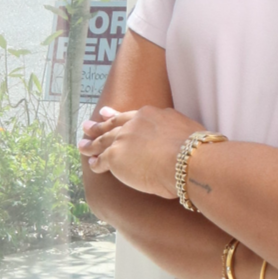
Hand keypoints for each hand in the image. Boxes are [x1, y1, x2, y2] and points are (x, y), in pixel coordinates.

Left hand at [79, 103, 202, 198]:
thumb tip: (180, 136)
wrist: (188, 159)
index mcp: (150, 115)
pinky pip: (102, 161)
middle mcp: (133, 124)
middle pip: (111, 125)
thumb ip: (176, 130)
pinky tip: (92, 165)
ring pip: (102, 142)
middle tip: (87, 126)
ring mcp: (122, 139)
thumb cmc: (195, 149)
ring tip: (82, 145)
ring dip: (91, 144)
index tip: (107, 113)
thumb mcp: (187, 129)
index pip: (129, 116)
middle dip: (98, 126)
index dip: (116, 115)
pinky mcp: (115, 157)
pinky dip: (96, 163)